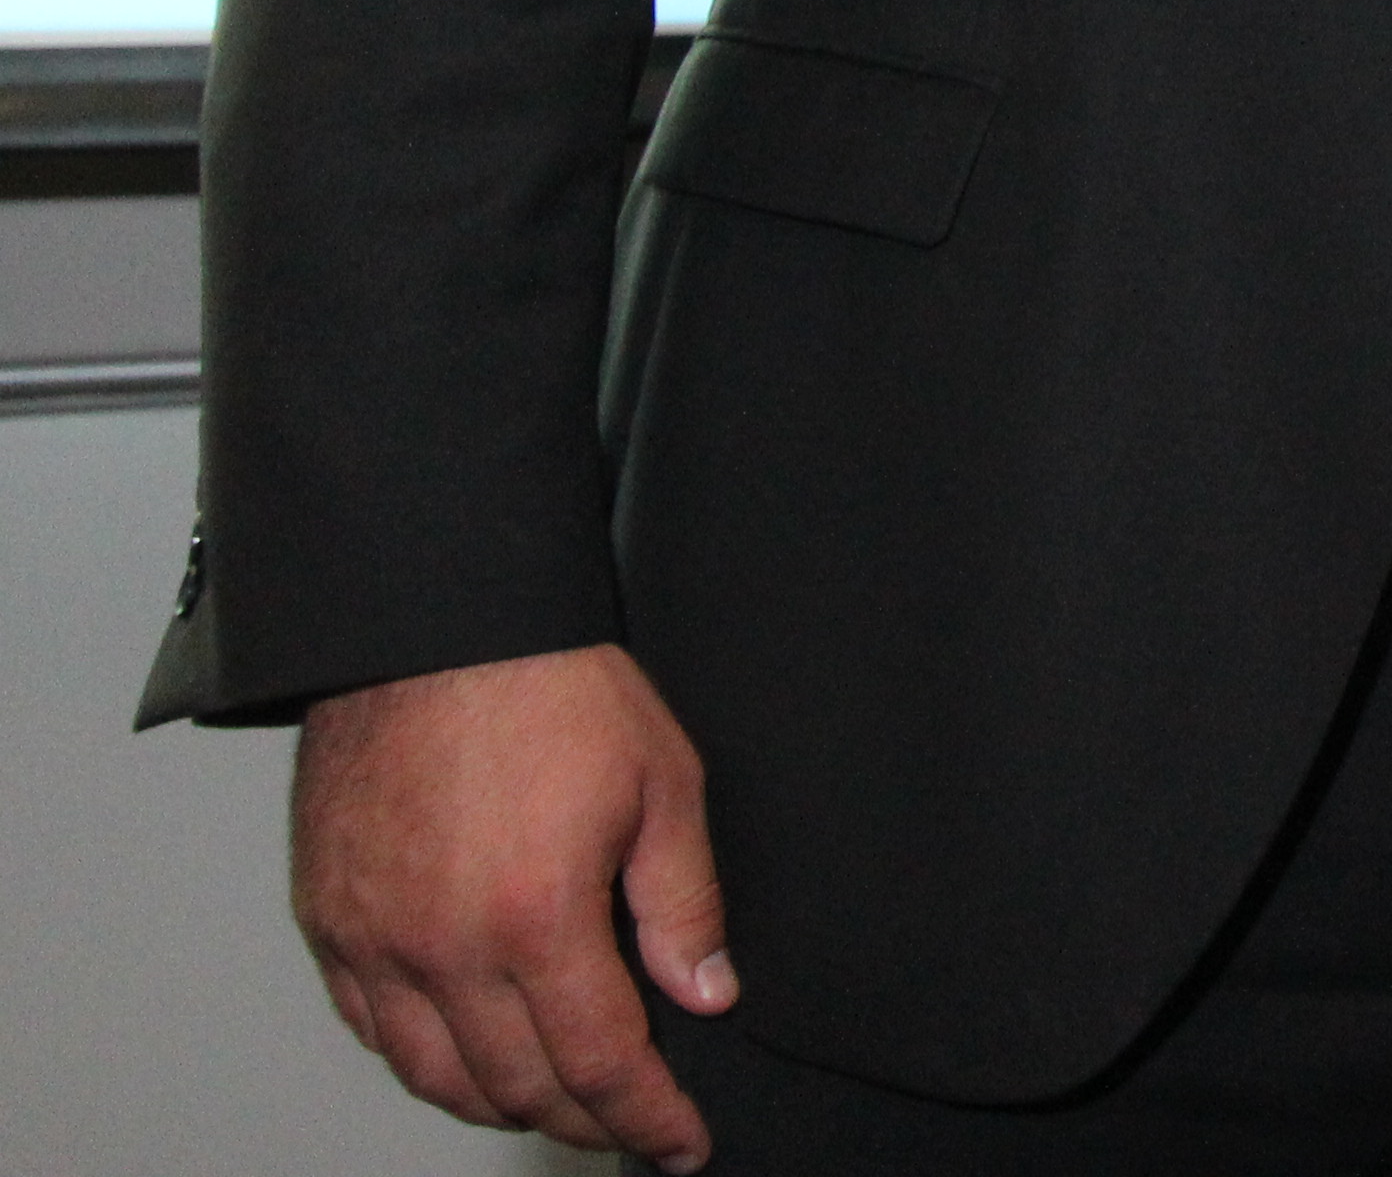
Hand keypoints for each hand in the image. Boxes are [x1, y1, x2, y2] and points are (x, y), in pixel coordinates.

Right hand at [291, 643, 737, 1172]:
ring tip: (556, 1104)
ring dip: (501, 1104)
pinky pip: (372, 1028)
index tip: (677, 1143)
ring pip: (435, 1076)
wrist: (433, 625)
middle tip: (627, 1125)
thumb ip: (684, 903)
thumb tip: (705, 993)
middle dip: (583, 1120)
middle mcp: (443, 947)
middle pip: (516, 1086)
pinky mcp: (328, 920)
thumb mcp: (663, 782)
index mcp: (536, 918)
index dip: (647, 1117)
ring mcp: (374, 939)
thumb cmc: (548, 686)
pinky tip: (466, 1054)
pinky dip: (425, 1060)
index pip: (601, 1062)